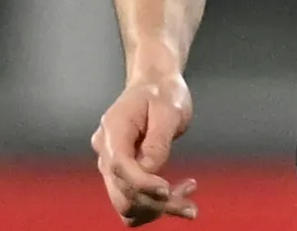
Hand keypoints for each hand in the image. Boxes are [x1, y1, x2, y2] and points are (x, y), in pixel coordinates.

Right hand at [92, 74, 199, 224]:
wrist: (154, 85)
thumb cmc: (162, 93)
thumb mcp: (169, 109)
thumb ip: (158, 141)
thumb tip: (151, 171)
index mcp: (113, 129)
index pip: (119, 165)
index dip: (142, 183)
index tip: (168, 189)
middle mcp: (106, 151)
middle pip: (121, 193)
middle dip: (155, 205)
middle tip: (190, 207)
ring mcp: (111, 166)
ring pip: (126, 205)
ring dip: (157, 210)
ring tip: (189, 201)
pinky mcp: (123, 176)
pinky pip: (134, 202)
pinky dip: (155, 206)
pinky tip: (179, 193)